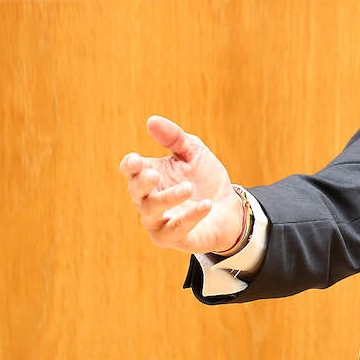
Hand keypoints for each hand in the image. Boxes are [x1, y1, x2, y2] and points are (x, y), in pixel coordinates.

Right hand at [119, 115, 243, 254]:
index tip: (136, 160)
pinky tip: (206, 205)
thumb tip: (151, 120)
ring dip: (168, 199)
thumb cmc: (205, 179)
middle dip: (141, 183)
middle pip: (135, 192)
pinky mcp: (173, 238)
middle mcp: (148, 200)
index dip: (130, 166)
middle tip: (153, 174)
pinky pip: (175, 230)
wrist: (230, 206)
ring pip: (151, 212)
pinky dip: (190, 217)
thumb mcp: (194, 152)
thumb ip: (174, 138)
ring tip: (189, 188)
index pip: (130, 171)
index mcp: (150, 176)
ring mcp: (158, 221)